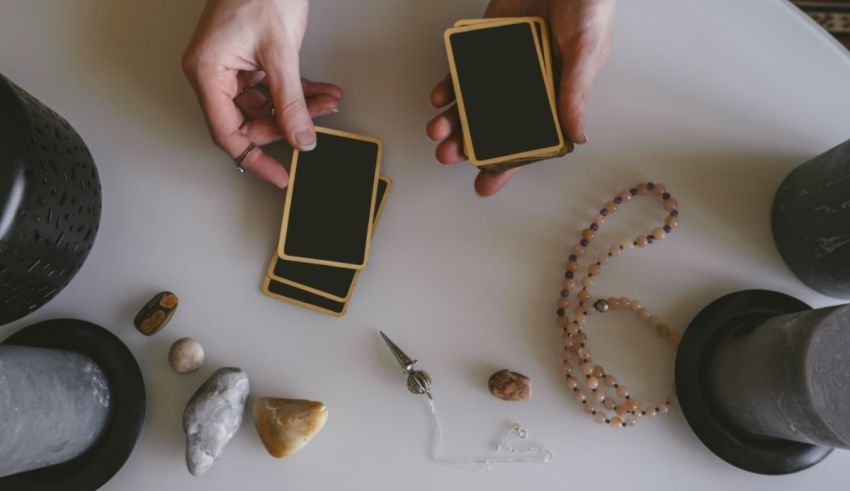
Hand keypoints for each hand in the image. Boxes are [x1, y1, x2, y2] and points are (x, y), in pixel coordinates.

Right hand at [183, 0, 342, 187]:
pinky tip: (322, 92)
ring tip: (328, 103)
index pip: (227, 133)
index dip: (255, 158)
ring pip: (266, 104)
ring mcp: (232, 66)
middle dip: (287, 124)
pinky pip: (273, 86)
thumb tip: (300, 137)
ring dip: (299, 107)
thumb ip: (291, 100)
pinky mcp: (250, 59)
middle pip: (249, 120)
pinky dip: (298, 91)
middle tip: (315, 127)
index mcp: (207, 72)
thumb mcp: (280, 52)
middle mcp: (214, 72)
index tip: (279, 176)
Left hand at [426, 0, 614, 195]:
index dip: (506, 166)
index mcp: (554, 97)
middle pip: (492, 127)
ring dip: (452, 121)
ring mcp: (502, 68)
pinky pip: (463, 71)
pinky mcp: (485, 45)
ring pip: (472, 104)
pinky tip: (438, 98)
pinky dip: (449, 86)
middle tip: (449, 156)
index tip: (484, 186)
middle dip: (469, 145)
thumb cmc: (588, 6)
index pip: (527, 141)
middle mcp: (525, 87)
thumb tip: (577, 136)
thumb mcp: (586, 52)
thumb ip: (575, 92)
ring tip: (437, 132)